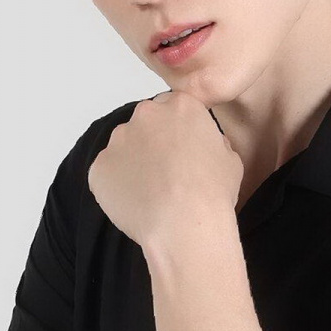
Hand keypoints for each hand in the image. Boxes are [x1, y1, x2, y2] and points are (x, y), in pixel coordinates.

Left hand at [86, 93, 242, 248]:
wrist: (183, 225)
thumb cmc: (211, 193)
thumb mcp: (230, 159)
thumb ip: (212, 142)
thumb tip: (203, 146)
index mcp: (180, 106)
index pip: (173, 108)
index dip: (176, 133)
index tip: (179, 152)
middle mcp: (146, 114)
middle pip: (145, 124)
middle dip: (152, 144)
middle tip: (164, 175)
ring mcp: (118, 140)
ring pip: (123, 148)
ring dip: (132, 164)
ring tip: (149, 193)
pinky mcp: (99, 166)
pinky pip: (106, 174)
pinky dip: (115, 187)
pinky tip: (133, 204)